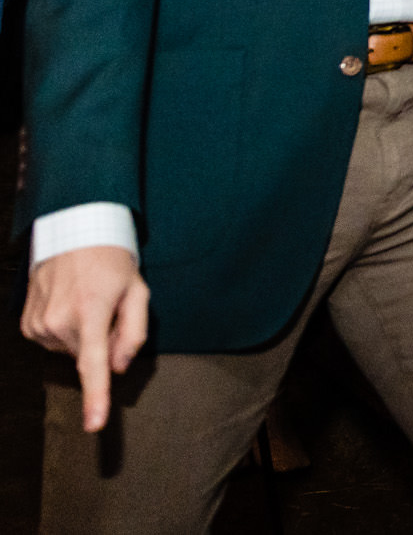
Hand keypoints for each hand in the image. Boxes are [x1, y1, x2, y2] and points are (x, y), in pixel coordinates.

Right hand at [22, 246, 149, 432]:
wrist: (72, 235)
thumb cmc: (112, 263)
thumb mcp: (137, 291)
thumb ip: (134, 332)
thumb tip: (118, 367)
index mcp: (91, 313)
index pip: (93, 364)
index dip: (96, 398)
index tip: (94, 424)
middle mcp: (59, 321)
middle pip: (88, 357)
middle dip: (103, 342)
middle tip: (108, 310)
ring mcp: (39, 324)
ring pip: (70, 352)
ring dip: (83, 336)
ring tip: (87, 303)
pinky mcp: (27, 325)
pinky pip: (53, 343)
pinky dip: (66, 332)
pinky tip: (70, 307)